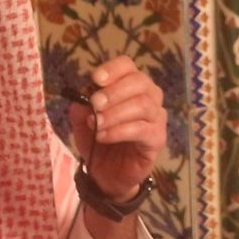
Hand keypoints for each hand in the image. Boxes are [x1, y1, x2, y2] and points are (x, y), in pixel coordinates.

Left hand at [68, 55, 166, 202]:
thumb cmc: (98, 139)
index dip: (112, 69)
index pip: (127, 65)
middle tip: (95, 105)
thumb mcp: (82, 121)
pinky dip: (119, 131)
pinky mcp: (158, 138)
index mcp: (130, 84)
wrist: (106, 173)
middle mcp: (149, 96)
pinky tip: (103, 136)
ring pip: (142, 104)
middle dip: (113, 92)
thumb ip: (81, 106)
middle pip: (139, 81)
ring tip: (96, 124)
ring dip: (115, 113)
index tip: (95, 79)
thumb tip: (83, 96)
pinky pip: (142, 129)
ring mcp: (156, 117)